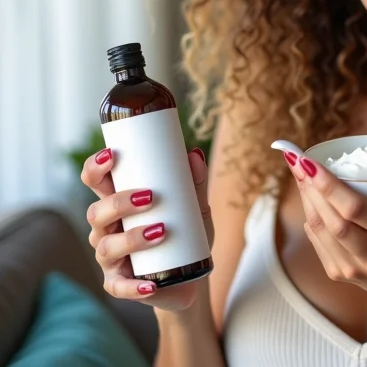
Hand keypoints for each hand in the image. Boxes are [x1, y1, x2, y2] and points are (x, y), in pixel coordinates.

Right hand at [81, 146, 212, 312]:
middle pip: (96, 212)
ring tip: (161, 231)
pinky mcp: (119, 285)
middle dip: (118, 203)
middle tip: (150, 197)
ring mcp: (111, 259)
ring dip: (131, 238)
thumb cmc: (185, 234)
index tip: (112, 155)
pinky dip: (133, 286)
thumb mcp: (195, 207)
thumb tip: (194, 154)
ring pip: (106, 247)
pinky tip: (149, 285)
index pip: (96, 182)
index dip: (95, 168)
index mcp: (119, 205)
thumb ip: (195, 183)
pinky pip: (119, 287)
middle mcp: (107, 229)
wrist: (191, 276)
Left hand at [283, 144, 366, 321]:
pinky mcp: (345, 276)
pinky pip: (320, 244)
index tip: (310, 162)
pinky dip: (311, 220)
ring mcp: (356, 268)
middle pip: (331, 220)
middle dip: (309, 187)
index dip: (328, 185)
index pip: (355, 209)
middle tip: (296, 158)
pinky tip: (309, 200)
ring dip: (306, 201)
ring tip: (298, 171)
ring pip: (321, 232)